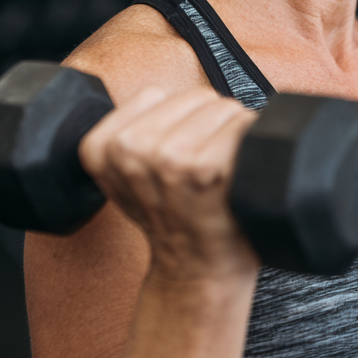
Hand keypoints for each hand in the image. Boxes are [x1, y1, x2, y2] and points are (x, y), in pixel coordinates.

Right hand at [79, 87, 260, 281]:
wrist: (196, 270)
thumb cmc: (173, 220)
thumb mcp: (127, 177)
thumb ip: (133, 132)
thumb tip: (162, 88)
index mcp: (102, 147)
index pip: (159, 94)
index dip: (179, 123)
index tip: (178, 157)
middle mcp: (131, 149)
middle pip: (200, 97)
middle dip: (210, 126)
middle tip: (205, 171)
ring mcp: (169, 158)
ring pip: (226, 108)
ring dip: (234, 135)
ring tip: (222, 174)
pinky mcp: (207, 168)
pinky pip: (245, 126)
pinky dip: (254, 145)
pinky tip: (238, 176)